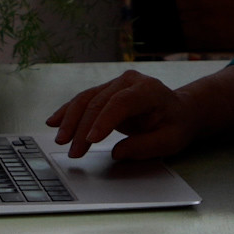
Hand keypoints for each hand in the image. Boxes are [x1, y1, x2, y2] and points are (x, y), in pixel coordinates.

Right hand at [45, 70, 199, 159]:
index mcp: (148, 89)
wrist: (179, 110)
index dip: (103, 120)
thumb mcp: (170, 141)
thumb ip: (145, 147)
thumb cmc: (176, 125)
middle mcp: (129, 81)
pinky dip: (68, 111)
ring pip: (86, 99)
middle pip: (99, 101)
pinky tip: (54, 121)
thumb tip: (116, 153)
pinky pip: (83, 100)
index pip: (121, 102)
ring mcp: (115, 84)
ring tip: (61, 140)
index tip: (90, 140)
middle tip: (74, 152)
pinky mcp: (105, 91)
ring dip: (70, 120)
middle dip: (82, 128)